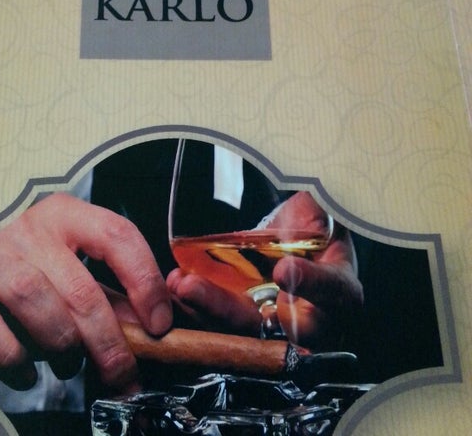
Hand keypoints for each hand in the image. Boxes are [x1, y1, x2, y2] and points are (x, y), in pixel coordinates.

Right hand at [0, 193, 171, 391]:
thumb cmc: (24, 285)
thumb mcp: (72, 282)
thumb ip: (112, 298)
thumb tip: (155, 328)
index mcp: (66, 217)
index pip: (118, 235)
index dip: (145, 281)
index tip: (159, 324)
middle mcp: (29, 229)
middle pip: (81, 286)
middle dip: (108, 340)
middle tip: (121, 373)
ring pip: (38, 302)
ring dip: (62, 346)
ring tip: (68, 364)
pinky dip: (16, 361)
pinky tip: (26, 373)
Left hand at [167, 192, 362, 349]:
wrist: (297, 234)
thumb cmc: (317, 223)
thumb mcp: (324, 209)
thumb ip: (321, 204)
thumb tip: (316, 189)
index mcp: (340, 289)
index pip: (334, 292)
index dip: (312, 285)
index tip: (283, 270)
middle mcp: (308, 315)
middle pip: (273, 326)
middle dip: (228, 310)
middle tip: (195, 288)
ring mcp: (272, 319)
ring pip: (239, 326)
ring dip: (204, 308)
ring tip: (179, 285)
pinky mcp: (244, 315)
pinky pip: (219, 319)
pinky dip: (196, 303)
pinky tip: (176, 284)